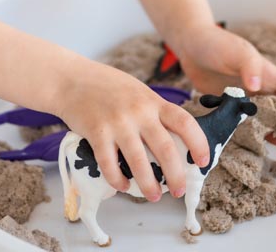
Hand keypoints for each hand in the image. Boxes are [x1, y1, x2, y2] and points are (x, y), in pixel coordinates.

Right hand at [56, 60, 209, 200]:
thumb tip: (174, 141)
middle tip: (179, 190)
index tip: (204, 161)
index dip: (199, 143)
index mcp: (152, 100)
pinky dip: (118, 180)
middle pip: (166, 148)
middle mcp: (138, 111)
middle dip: (176, 175)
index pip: (184, 121)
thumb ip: (153, 112)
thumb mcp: (138, 92)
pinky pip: (110, 164)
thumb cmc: (107, 86)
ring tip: (153, 196)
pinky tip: (123, 185)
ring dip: (148, 184)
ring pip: (139, 161)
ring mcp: (117, 122)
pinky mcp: (97, 133)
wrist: (72, 79)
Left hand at [175, 23, 275, 155]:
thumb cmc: (216, 43)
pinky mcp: (234, 106)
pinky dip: (265, 134)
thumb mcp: (236, 51)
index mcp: (267, 72)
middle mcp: (262, 86)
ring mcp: (249, 97)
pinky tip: (274, 146)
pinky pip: (254, 123)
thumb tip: (258, 85)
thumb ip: (249, 66)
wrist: (192, 45)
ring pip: (274, 119)